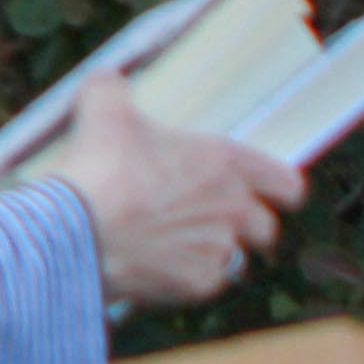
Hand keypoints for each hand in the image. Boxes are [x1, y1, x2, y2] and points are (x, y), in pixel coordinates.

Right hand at [46, 76, 304, 308]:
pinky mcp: (196, 284)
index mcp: (223, 163)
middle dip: (242, 225)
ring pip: (231, 257)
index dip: (279, 189)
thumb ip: (114, 89)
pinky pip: (202, 282)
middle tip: (206, 216)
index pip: (287, 184)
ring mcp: (216, 250)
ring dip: (210, 250)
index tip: (267, 192)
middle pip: (265, 228)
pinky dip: (183, 276)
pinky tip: (154, 264)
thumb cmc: (98, 167)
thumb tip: (108, 80)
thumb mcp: (101, 109)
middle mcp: (232, 209)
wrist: (75, 230)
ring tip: (172, 242)